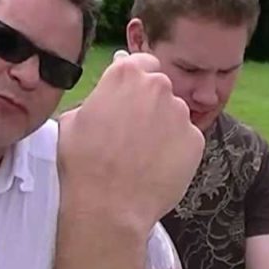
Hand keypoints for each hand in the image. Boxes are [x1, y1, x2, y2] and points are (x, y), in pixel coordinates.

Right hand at [57, 50, 204, 231]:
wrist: (109, 206)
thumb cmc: (84, 164)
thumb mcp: (72, 121)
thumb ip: (97, 99)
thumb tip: (105, 96)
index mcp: (125, 75)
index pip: (141, 62)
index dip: (137, 78)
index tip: (133, 94)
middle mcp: (157, 86)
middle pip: (159, 88)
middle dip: (149, 105)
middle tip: (133, 132)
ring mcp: (180, 113)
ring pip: (175, 114)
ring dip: (163, 128)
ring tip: (143, 155)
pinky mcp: (196, 139)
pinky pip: (187, 139)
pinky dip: (176, 149)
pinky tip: (157, 167)